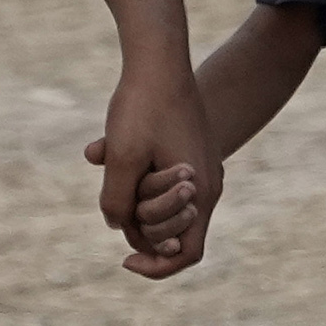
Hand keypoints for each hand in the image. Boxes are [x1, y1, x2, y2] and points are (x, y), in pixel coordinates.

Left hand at [89, 52, 213, 279]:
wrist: (160, 58)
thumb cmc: (142, 106)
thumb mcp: (122, 158)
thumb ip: (117, 201)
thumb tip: (116, 226)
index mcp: (201, 191)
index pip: (187, 254)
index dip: (156, 267)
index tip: (124, 261)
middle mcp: (209, 184)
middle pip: (175, 232)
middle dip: (143, 227)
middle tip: (119, 198)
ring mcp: (203, 168)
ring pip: (168, 207)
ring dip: (139, 201)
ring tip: (116, 165)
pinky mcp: (191, 153)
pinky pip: (166, 184)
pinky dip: (141, 182)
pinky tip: (117, 154)